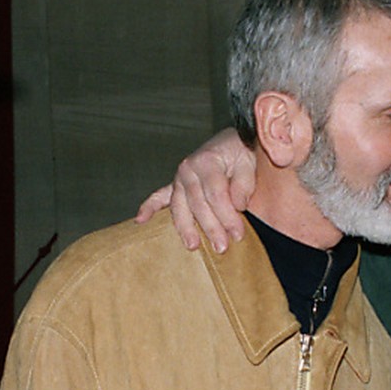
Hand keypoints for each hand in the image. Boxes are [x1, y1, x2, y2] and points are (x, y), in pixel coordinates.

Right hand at [135, 127, 253, 252]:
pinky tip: (140, 220)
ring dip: (185, 227)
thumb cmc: (243, 154)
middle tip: (221, 247)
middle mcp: (189, 169)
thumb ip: (244, 184)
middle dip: (210, 227)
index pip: (216, 194)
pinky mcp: (176, 185)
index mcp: (207, 161)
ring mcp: (179, 178)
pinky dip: (149, 207)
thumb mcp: (250, 163)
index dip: (227, 216)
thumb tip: (237, 205)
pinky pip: (159, 196)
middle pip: (197, 203)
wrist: (233, 142)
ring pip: (180, 206)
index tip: (238, 234)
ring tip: (192, 245)